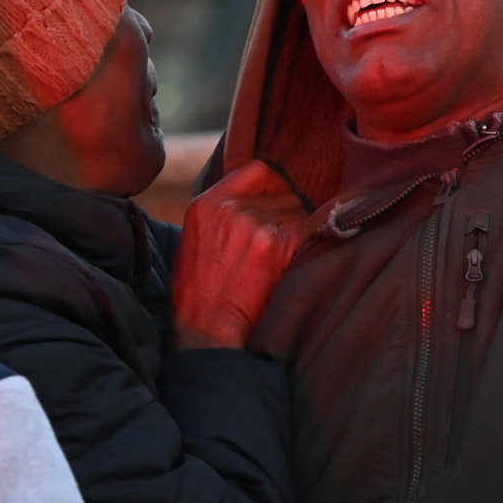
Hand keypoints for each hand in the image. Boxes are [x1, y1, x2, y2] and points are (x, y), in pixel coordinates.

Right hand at [172, 160, 308, 350]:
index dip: (273, 186)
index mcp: (206, 204)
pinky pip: (307, 232)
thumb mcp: (196, 242)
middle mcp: (229, 207)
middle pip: (284, 193)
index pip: (257, 170)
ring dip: (297, 234)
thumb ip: (222, 215)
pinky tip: (289, 268)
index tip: (275, 205)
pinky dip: (305, 248)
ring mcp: (252, 223)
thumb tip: (256, 202)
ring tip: (279, 261)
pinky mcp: (274, 244)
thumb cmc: (199, 295)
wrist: (205, 332)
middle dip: (287, 216)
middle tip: (277, 246)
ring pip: (299, 213)